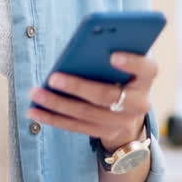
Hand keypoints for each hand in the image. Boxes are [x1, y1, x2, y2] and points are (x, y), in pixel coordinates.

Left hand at [27, 52, 155, 149]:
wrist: (129, 112)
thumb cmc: (119, 75)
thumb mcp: (121, 63)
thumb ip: (108, 54)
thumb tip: (78, 47)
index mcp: (145, 79)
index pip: (147, 69)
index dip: (132, 62)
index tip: (112, 55)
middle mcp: (139, 103)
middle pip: (107, 96)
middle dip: (77, 87)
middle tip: (53, 78)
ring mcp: (122, 122)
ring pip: (86, 113)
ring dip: (57, 104)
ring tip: (36, 93)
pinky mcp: (105, 133)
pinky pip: (76, 127)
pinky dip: (53, 119)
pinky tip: (34, 110)